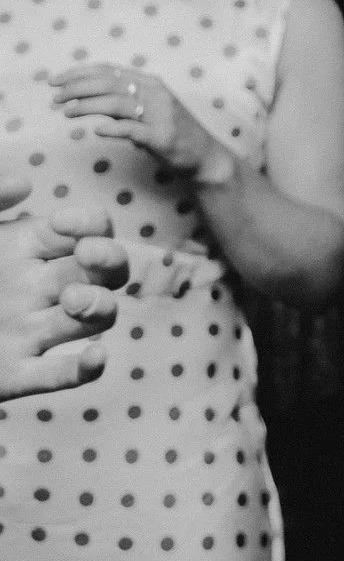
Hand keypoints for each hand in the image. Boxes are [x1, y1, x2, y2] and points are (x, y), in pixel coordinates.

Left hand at [2, 202, 130, 398]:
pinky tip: (93, 357)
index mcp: (20, 248)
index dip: (89, 225)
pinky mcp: (14, 374)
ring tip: (72, 302)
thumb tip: (26, 185)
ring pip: (97, 318)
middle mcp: (34, 288)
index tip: (61, 224)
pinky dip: (86, 368)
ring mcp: (29, 332)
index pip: (86, 230)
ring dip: (100, 307)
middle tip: (88, 256)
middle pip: (106, 271)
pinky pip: (62, 375)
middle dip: (111, 259)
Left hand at [50, 64, 232, 184]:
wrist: (206, 157)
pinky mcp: (163, 137)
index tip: (56, 80)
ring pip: (117, 103)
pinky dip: (113, 129)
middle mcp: (156, 94)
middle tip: (54, 96)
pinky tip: (96, 131)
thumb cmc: (173, 133)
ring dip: (87, 106)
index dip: (79, 73)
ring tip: (66, 112)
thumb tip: (87, 97)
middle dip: (77, 88)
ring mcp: (160, 115)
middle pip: (109, 84)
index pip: (109, 70)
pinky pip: (133, 130)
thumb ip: (122, 102)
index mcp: (151, 83)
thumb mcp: (148, 110)